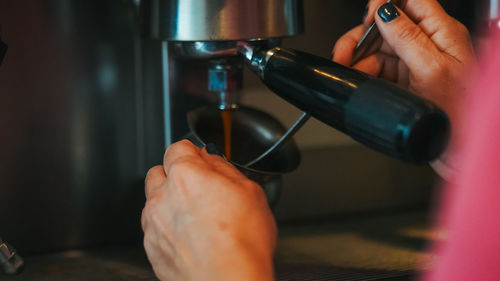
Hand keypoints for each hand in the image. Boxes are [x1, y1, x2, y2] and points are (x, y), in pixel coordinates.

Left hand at [141, 140, 276, 280]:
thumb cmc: (243, 242)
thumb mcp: (249, 190)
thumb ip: (224, 168)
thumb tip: (213, 160)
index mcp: (186, 175)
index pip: (177, 147)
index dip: (192, 152)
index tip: (200, 159)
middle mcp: (163, 197)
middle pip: (159, 172)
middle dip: (175, 174)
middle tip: (198, 187)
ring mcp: (154, 224)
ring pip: (153, 201)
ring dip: (169, 202)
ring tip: (196, 216)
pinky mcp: (152, 249)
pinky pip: (154, 228)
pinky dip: (167, 227)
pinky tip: (190, 236)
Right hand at [332, 0, 476, 147]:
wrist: (458, 150)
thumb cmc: (459, 114)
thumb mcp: (432, 70)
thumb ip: (408, 38)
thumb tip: (386, 12)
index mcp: (442, 33)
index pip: (412, 1)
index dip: (386, 3)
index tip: (368, 17)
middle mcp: (429, 45)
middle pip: (387, 26)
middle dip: (362, 38)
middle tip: (343, 54)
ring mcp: (416, 64)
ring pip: (378, 50)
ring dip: (358, 60)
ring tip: (346, 72)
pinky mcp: (405, 82)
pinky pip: (378, 71)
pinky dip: (363, 75)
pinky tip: (357, 82)